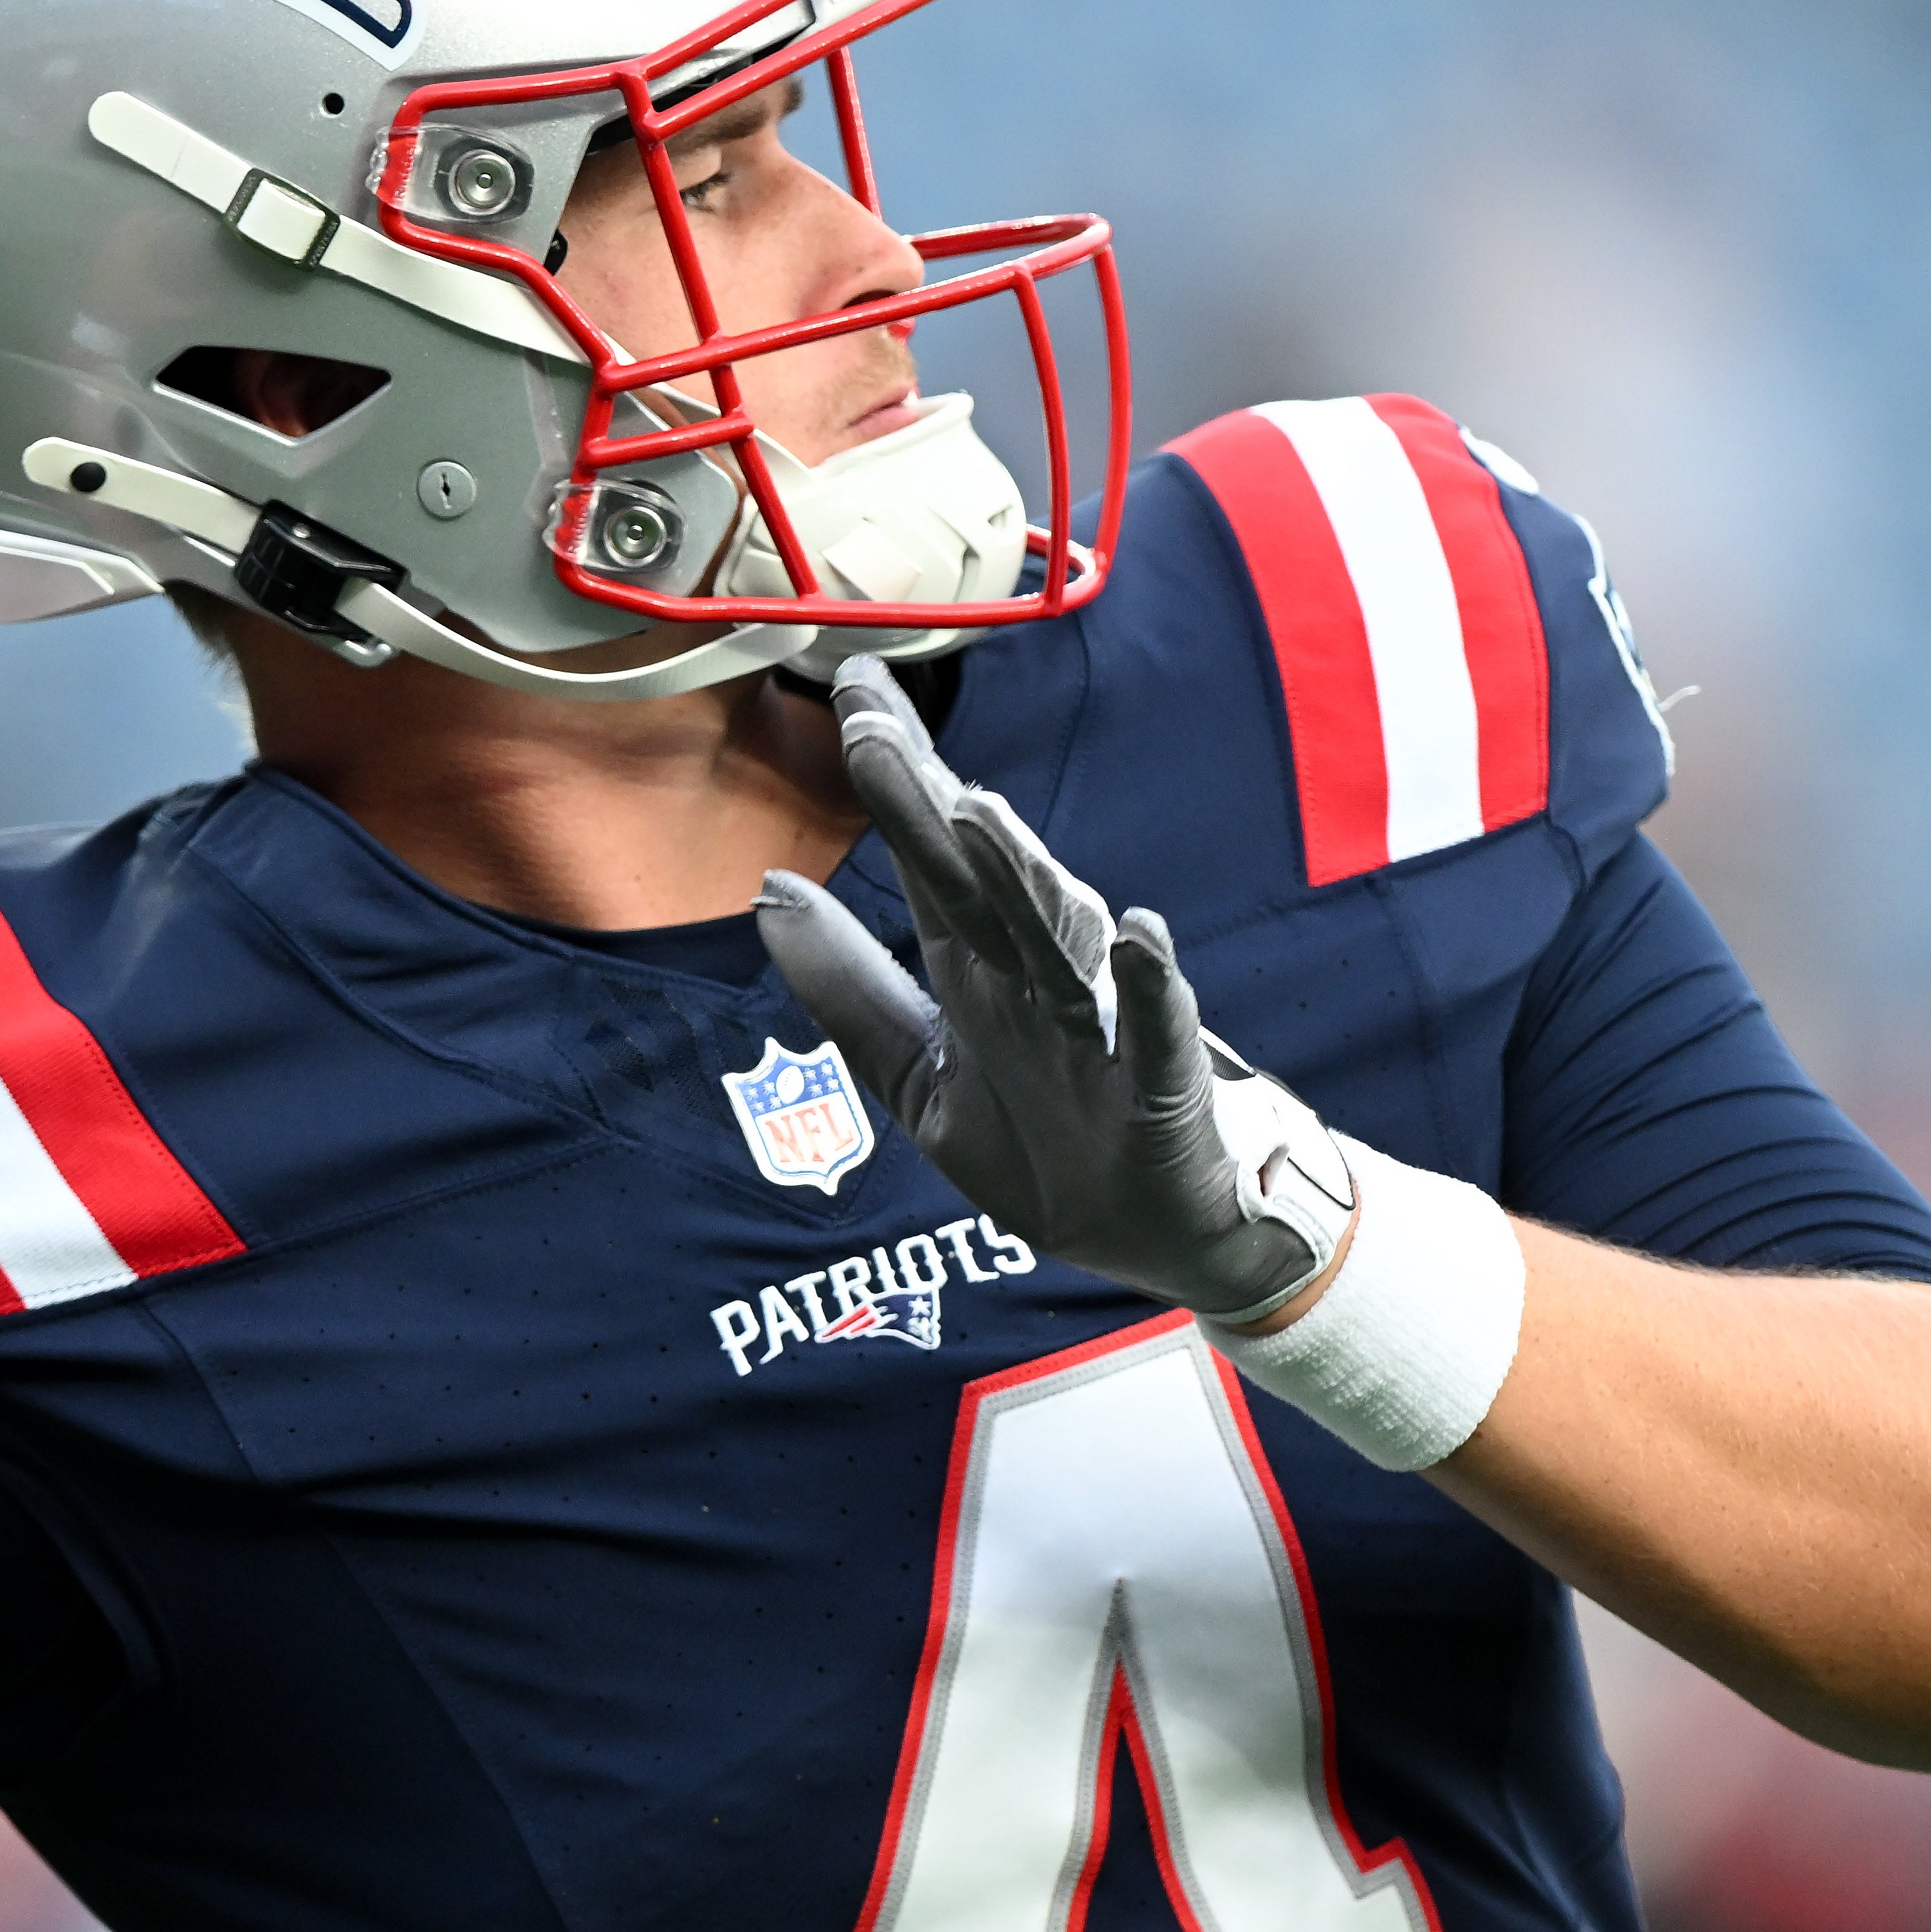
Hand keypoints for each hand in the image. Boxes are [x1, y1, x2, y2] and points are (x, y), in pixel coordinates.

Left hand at [755, 658, 1353, 1322]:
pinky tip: (1139, 938)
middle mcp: (1034, 983)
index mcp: (977, 975)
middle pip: (974, 883)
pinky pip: (1156, 1033)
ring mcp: (1100, 1032)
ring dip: (1022, 879)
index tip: (850, 692)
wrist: (1161, 1239)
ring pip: (1056, 942)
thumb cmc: (1045, 1148)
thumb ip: (849, 989)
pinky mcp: (1161, 1089)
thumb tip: (769, 892)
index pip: (927, 861)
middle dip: (925, 806)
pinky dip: (1149, 987)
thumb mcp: (919, 1077)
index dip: (891, 781)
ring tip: (977, 813)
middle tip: (872, 725)